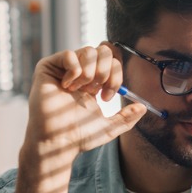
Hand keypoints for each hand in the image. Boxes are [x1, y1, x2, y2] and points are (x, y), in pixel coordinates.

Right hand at [26, 43, 145, 160]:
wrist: (57, 141)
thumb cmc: (78, 136)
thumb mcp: (108, 127)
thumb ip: (126, 118)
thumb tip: (143, 107)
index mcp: (94, 82)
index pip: (113, 62)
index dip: (116, 76)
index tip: (106, 97)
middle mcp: (80, 72)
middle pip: (103, 51)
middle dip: (105, 71)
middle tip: (96, 90)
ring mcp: (64, 68)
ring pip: (88, 51)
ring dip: (89, 73)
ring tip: (80, 90)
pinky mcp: (48, 67)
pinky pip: (69, 54)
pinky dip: (73, 71)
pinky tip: (66, 86)